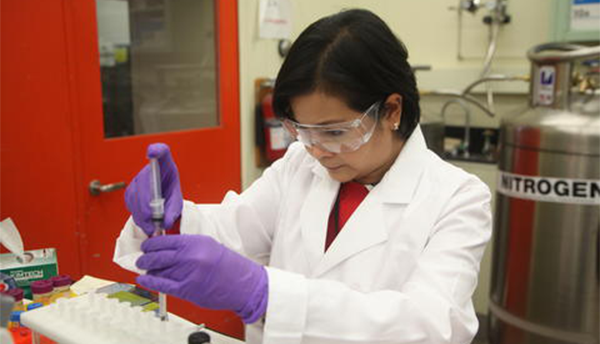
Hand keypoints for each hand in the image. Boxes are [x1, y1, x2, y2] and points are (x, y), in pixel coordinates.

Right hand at [125, 143, 182, 235]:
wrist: (163, 194)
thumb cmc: (171, 193)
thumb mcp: (177, 199)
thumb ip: (173, 210)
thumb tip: (165, 222)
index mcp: (164, 164)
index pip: (161, 151)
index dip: (157, 151)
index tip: (153, 153)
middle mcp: (148, 169)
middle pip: (142, 184)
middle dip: (146, 206)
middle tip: (153, 220)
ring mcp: (137, 180)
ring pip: (135, 197)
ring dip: (142, 214)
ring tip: (152, 226)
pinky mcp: (130, 192)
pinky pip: (131, 204)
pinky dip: (138, 215)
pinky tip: (146, 220)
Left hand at [136, 235, 267, 323]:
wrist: (243, 284)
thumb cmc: (229, 266)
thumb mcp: (209, 246)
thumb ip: (188, 245)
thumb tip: (167, 247)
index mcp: (196, 242)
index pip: (165, 240)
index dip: (151, 243)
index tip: (147, 245)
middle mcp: (190, 256)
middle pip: (158, 255)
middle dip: (145, 257)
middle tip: (142, 258)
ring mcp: (188, 273)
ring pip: (158, 269)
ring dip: (149, 269)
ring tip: (146, 268)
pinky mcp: (187, 289)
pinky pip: (162, 284)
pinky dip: (150, 282)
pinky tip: (144, 279)